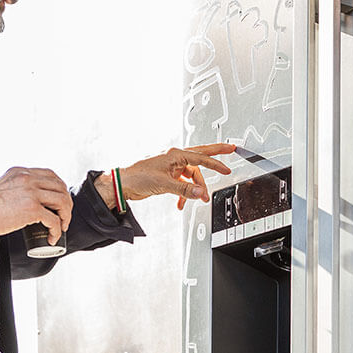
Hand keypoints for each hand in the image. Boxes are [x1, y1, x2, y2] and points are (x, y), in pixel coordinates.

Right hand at [0, 167, 72, 244]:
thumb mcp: (2, 188)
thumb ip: (16, 188)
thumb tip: (27, 200)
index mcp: (21, 172)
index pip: (50, 174)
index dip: (60, 188)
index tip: (60, 200)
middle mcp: (28, 179)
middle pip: (60, 187)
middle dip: (66, 203)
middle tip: (64, 216)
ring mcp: (31, 192)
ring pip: (61, 201)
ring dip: (66, 216)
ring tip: (61, 227)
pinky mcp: (31, 208)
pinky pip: (54, 219)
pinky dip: (57, 229)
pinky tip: (53, 237)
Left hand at [114, 144, 235, 204]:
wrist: (122, 183)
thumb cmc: (137, 177)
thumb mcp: (164, 184)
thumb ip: (185, 190)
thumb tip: (201, 193)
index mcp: (174, 155)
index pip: (200, 157)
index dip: (215, 163)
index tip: (226, 169)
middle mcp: (174, 158)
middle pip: (200, 155)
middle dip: (215, 155)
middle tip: (230, 149)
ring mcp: (171, 166)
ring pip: (191, 174)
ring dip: (196, 187)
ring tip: (200, 198)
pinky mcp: (167, 175)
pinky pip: (182, 182)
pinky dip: (185, 192)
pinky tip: (182, 203)